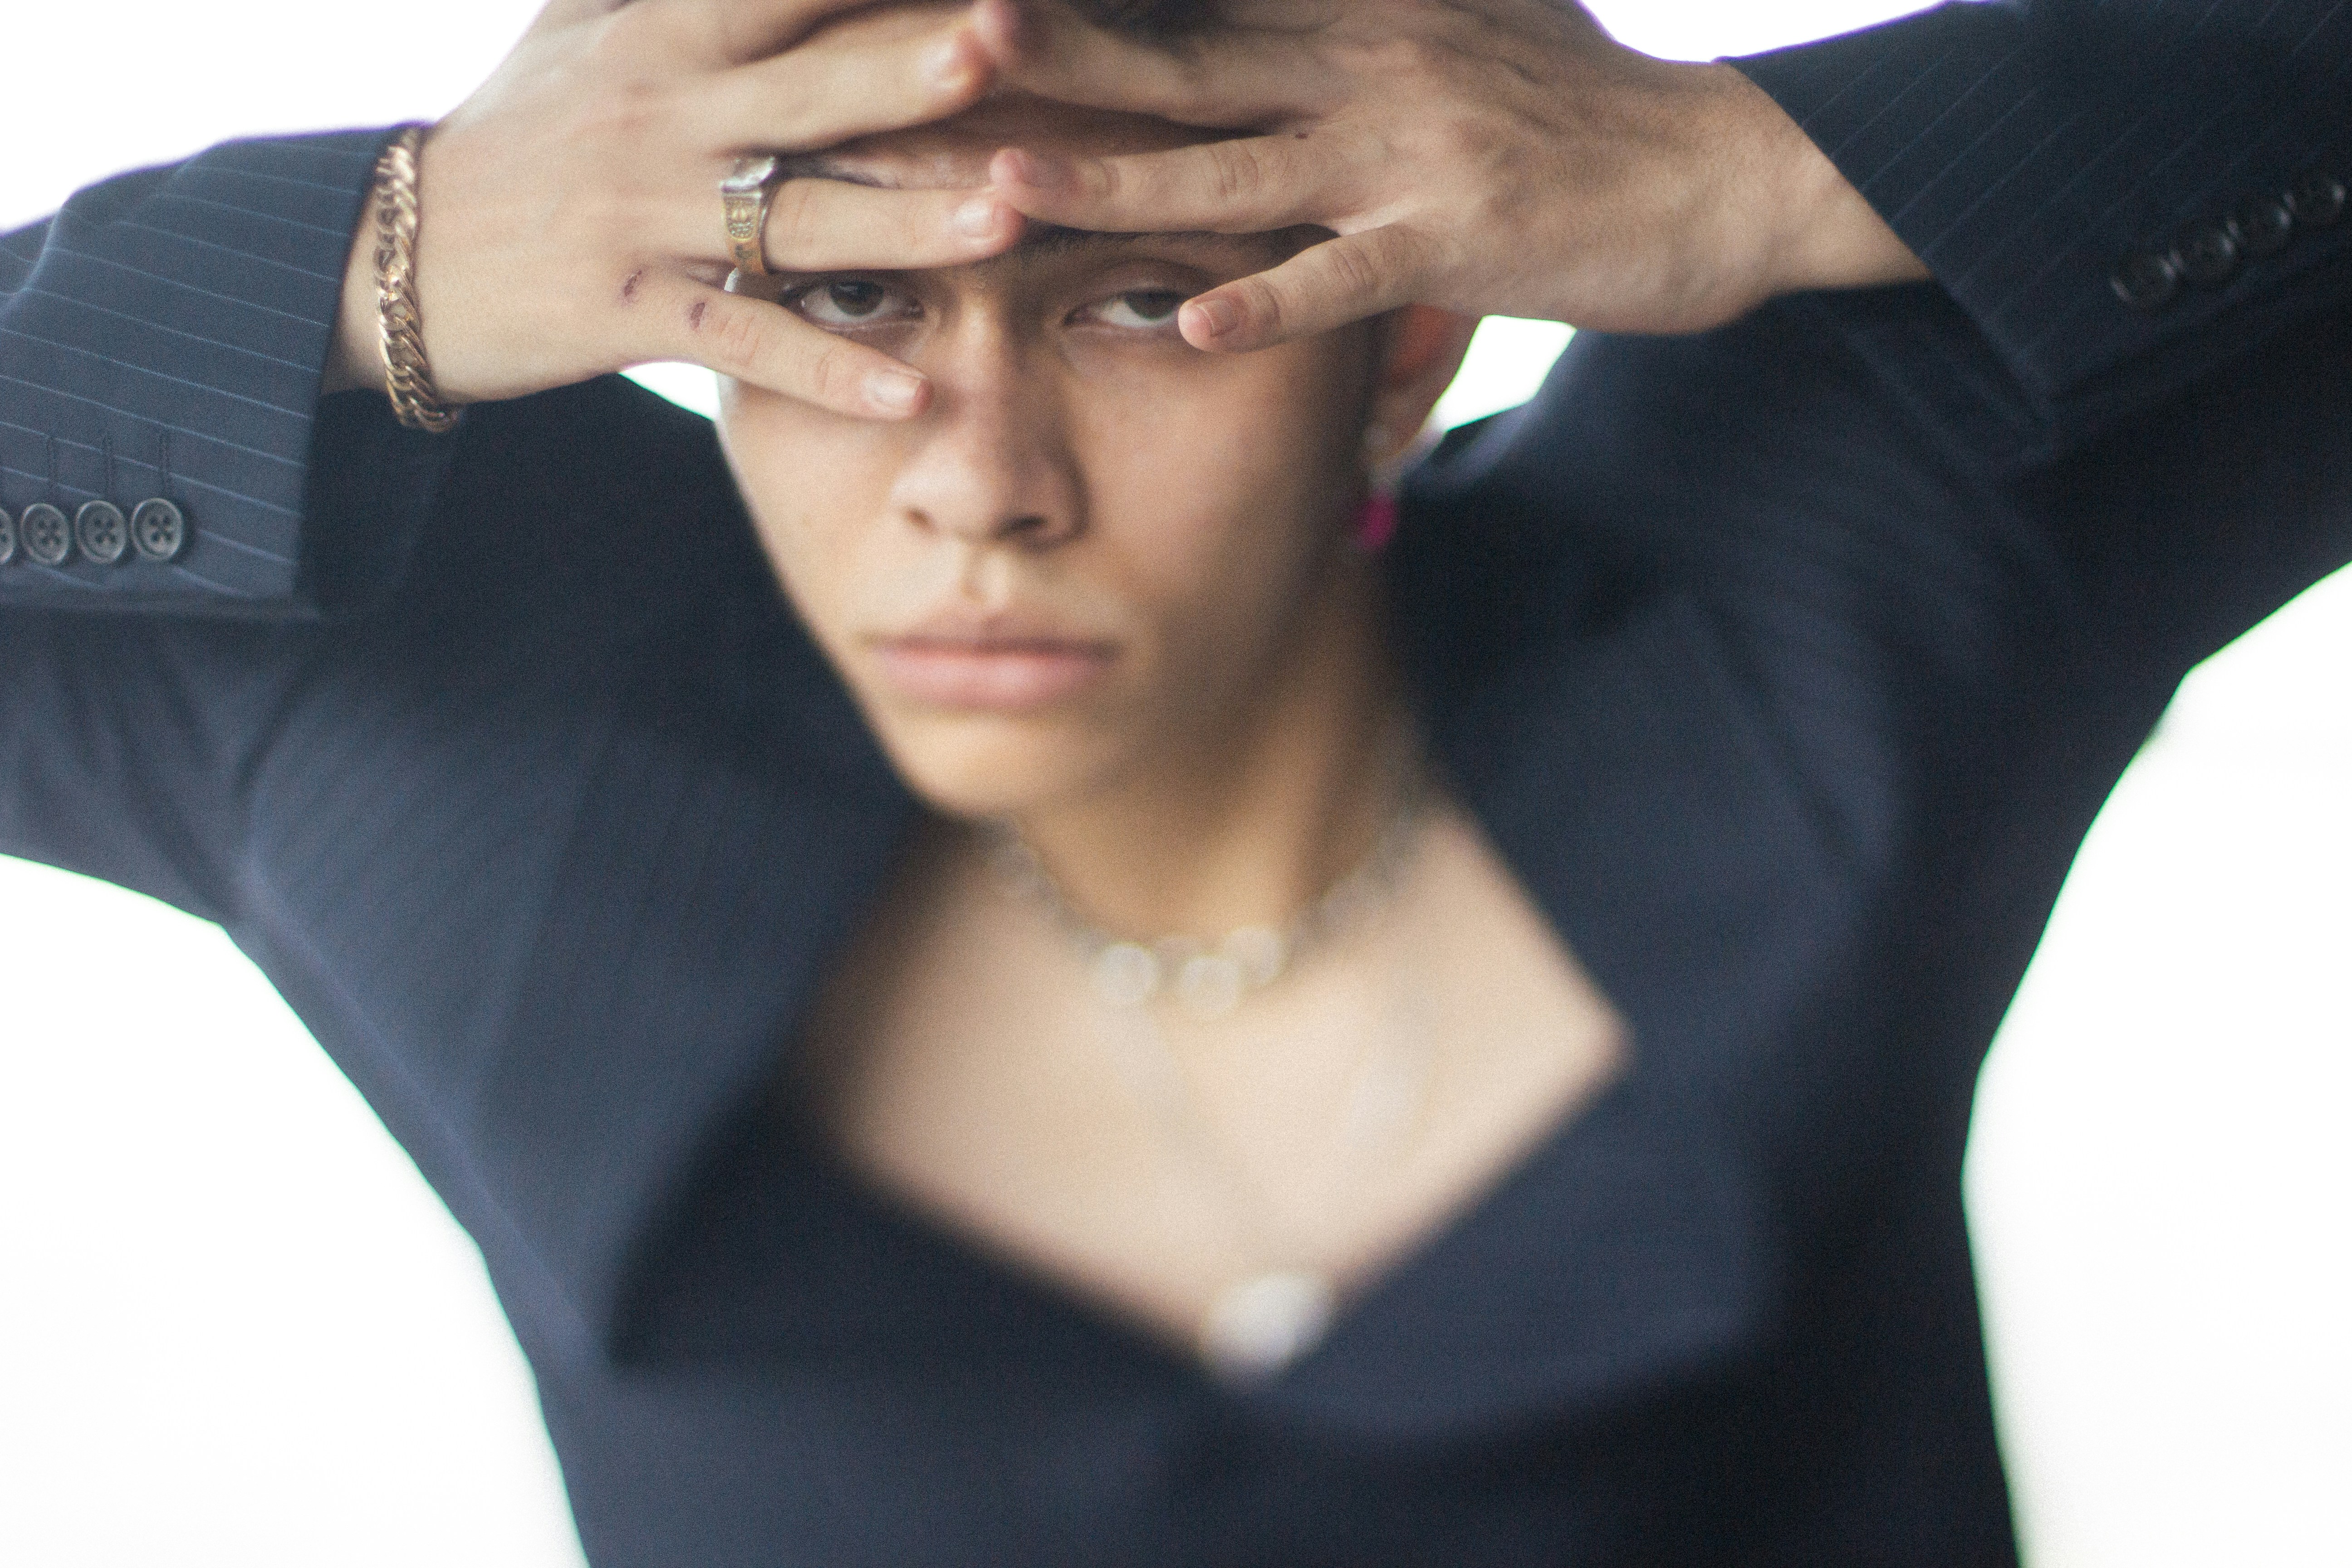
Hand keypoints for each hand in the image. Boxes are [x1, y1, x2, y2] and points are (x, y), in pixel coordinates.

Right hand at [327, 0, 1027, 417]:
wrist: (390, 252)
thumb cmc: (515, 132)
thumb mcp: (576, 26)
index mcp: (655, 40)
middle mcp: (658, 121)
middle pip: (806, 92)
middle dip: (908, 69)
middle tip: (1006, 42)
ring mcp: (646, 223)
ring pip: (797, 223)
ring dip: (907, 225)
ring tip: (1007, 220)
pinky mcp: (630, 316)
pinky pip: (743, 344)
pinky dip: (824, 372)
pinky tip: (907, 393)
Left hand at [973, 0, 1927, 351]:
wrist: (1725, 170)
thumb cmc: (1579, 118)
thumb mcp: (1462, 36)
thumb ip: (1357, 28)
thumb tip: (1272, 30)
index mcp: (1354, 15)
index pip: (1191, 5)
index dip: (1084, 9)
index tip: (969, 12)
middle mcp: (1363, 63)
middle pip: (1178, 63)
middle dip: (1053, 59)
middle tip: (935, 49)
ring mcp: (1408, 153)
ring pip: (1232, 168)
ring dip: (1114, 180)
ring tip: (1003, 187)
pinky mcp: (1459, 239)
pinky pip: (1342, 278)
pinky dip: (1267, 303)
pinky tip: (1190, 326)